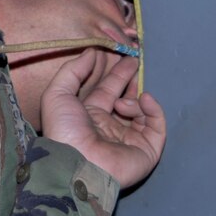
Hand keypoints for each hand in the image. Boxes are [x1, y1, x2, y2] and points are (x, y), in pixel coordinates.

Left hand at [40, 51, 166, 188]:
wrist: (79, 163)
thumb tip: (91, 52)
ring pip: (141, 111)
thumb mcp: (58, 94)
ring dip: (134, 99)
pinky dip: (153, 110)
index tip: (126, 55)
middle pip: (126, 98)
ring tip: (123, 102)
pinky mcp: (147, 149)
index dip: (116, 73)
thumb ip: (73, 71)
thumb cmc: (65, 129)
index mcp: (90, 116)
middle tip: (136, 63)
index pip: (107, 90)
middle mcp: (110, 127)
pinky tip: (144, 99)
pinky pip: (157, 125)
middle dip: (131, 81)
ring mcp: (130, 139)